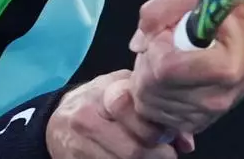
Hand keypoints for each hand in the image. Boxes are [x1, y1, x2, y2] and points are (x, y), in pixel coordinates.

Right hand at [47, 70, 194, 158]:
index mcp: (101, 97)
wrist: (56, 122)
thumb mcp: (121, 91)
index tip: (168, 135)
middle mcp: (86, 121)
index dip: (162, 133)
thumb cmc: (96, 102)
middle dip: (159, 155)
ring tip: (152, 156)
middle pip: (135, 151)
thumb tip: (186, 143)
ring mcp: (79, 147)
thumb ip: (153, 108)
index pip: (140, 120)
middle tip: (166, 152)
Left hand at [127, 0, 243, 134]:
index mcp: (223, 68)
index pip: (164, 69)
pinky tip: (165, 78)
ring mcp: (207, 115)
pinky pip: (154, 116)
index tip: (166, 33)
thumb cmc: (226, 16)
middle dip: (146, 61)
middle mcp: (216, 98)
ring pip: (148, 104)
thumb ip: (160, 9)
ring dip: (146, 78)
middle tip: (162, 45)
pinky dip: (151, 96)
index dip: (155, 46)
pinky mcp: (197, 124)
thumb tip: (138, 44)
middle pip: (152, 89)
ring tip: (165, 59)